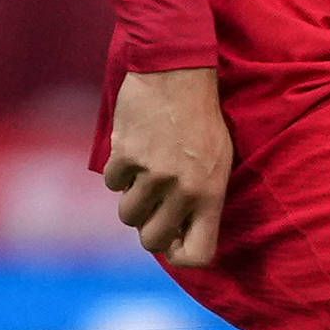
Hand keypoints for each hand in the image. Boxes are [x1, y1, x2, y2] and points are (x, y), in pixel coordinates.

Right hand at [103, 67, 230, 265]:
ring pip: (128, 215)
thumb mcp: (218, 161)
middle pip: (152, 242)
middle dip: (147, 229)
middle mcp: (183, 190)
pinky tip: (131, 152)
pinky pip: (112, 184)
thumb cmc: (201, 117)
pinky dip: (118, 172)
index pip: (199, 255)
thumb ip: (202, 198)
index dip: (180, 257)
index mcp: (210, 194)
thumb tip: (179, 234)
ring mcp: (153, 173)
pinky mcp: (127, 155)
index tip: (172, 241)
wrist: (177, 72)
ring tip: (142, 175)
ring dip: (130, 199)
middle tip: (150, 209)